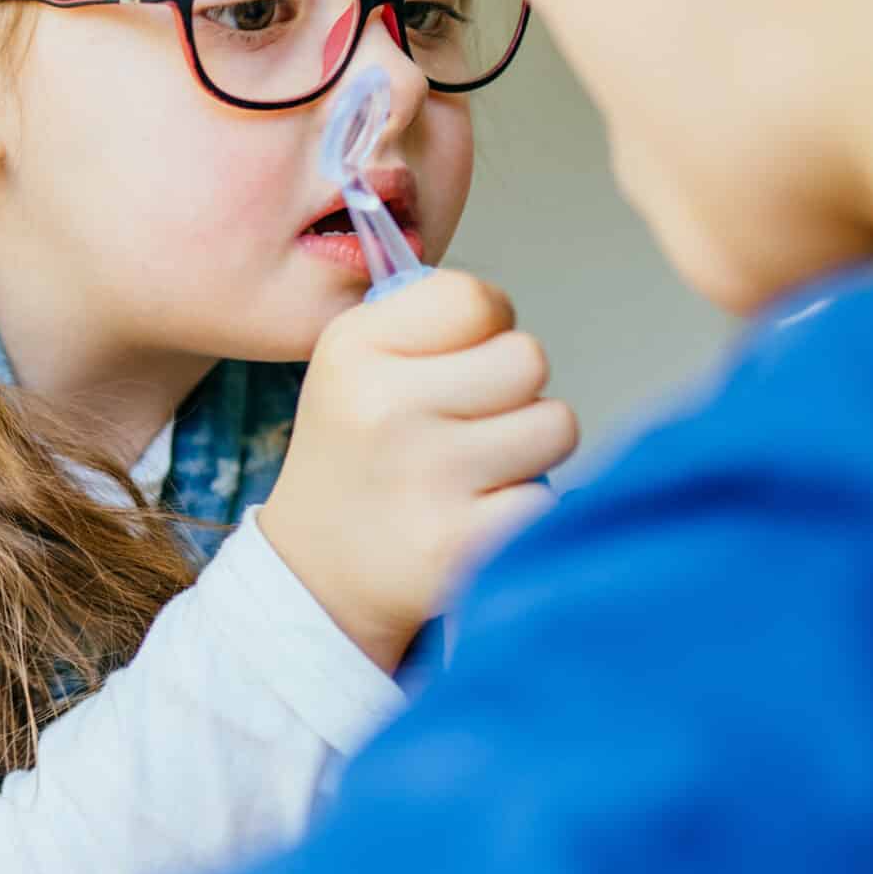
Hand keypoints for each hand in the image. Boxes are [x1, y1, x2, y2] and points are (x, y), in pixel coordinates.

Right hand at [258, 270, 577, 666]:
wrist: (316, 576)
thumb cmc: (357, 458)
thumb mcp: (353, 365)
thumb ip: (425, 320)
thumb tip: (498, 307)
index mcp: (354, 347)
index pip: (475, 297)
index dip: (485, 329)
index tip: (457, 364)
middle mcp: (383, 405)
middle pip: (528, 356)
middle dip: (513, 392)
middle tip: (468, 427)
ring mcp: (424, 476)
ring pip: (556, 424)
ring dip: (530, 450)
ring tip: (476, 472)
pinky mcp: (460, 543)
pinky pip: (548, 497)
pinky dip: (523, 510)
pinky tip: (476, 518)